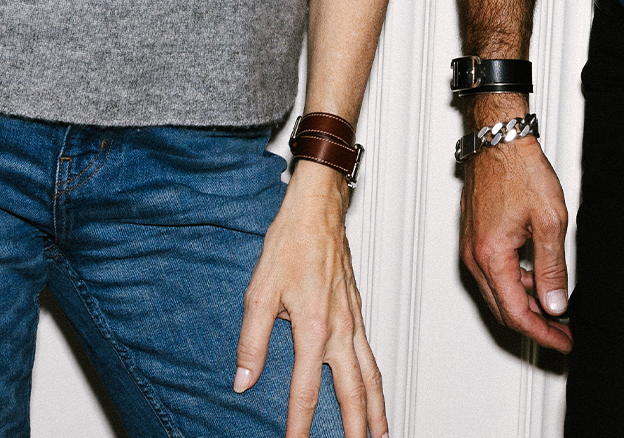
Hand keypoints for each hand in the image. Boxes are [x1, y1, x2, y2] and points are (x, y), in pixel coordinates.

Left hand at [235, 161, 385, 437]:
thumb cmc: (291, 242)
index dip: (300, 425)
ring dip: (375, 407)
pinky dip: (375, 378)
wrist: (318, 208)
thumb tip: (243, 380)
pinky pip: (370, 353)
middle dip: (357, 426)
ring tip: (380, 432)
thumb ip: (252, 341)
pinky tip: (373, 387)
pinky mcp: (356, 308)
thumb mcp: (260, 292)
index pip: (306, 391)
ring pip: (370, 374)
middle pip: (353, 391)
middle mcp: (340, 328)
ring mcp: (353, 318)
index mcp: (314, 327)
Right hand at [460, 102, 571, 351]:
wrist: (498, 137)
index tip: (563, 341)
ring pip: (497, 292)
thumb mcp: (549, 219)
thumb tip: (555, 305)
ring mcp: (471, 245)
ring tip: (555, 304)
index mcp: (491, 255)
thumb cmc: (519, 168)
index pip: (516, 314)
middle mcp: (475, 255)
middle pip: (503, 309)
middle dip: (535, 325)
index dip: (542, 334)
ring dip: (525, 304)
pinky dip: (515, 283)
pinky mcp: (474, 236)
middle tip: (563, 331)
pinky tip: (536, 277)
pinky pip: (493, 273)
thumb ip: (552, 267)